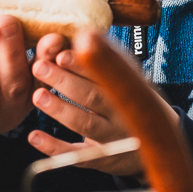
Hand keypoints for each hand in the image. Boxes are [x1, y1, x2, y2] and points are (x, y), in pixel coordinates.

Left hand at [26, 34, 178, 177]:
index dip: (84, 64)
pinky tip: (34, 136)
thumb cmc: (133, 101)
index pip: (107, 73)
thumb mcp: (130, 78)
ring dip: (60, 109)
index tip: (62, 53)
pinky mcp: (99, 159)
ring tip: (38, 95)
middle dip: (66, 81)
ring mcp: (112, 138)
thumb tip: (86, 32)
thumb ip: (110, 58)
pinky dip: (54, 147)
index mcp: (130, 89)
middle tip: (40, 66)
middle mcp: (124, 114)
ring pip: (85, 124)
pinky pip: (76, 155)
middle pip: (94, 97)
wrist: (158, 142)